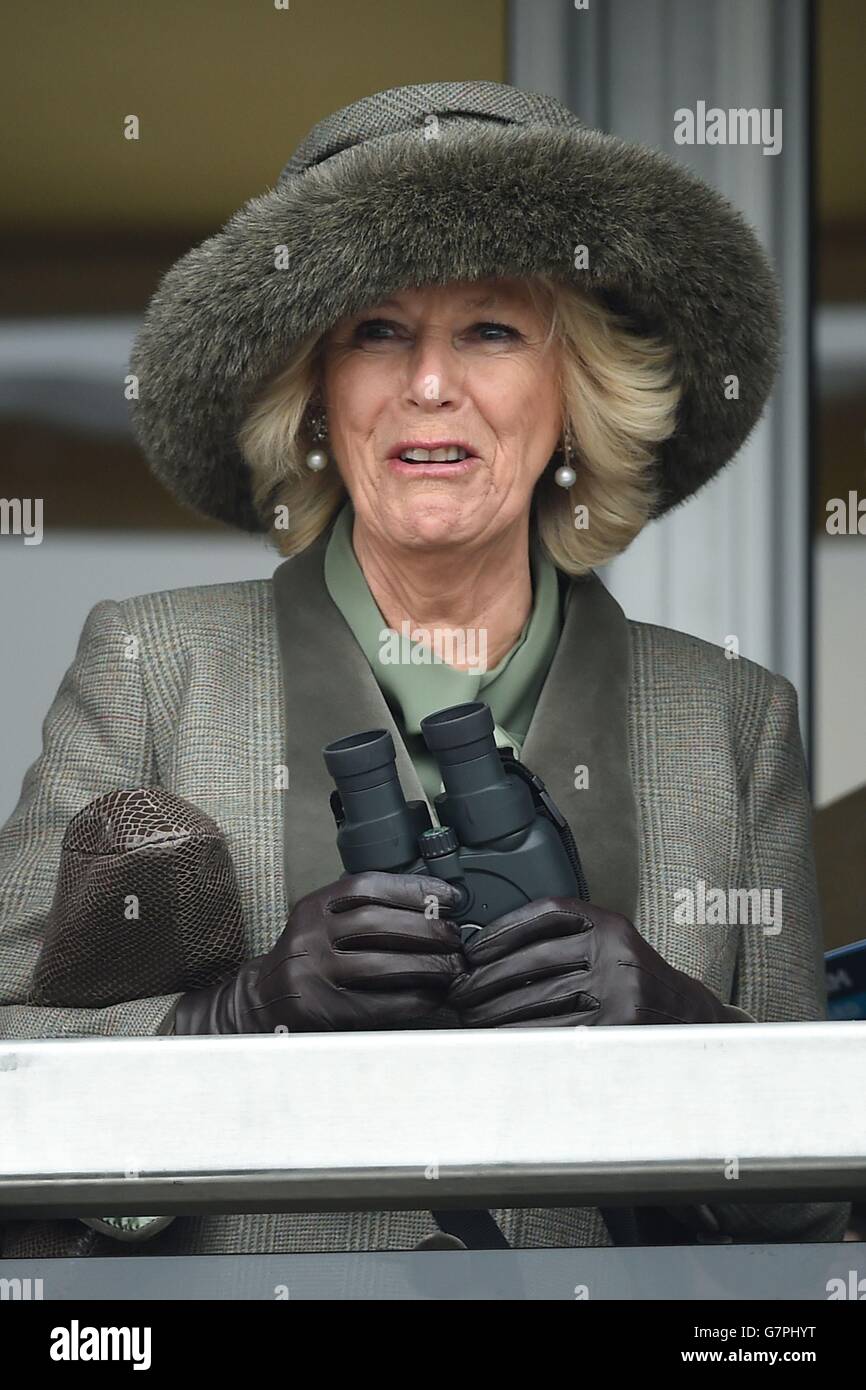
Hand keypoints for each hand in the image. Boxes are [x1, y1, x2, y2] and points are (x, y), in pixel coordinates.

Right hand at [172, 871, 464, 1033]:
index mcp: (315, 905)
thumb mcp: (326, 922)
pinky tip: (433, 997)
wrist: (262, 1002)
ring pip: (381, 965)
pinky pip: (378, 1004)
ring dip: (427, 966)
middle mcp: (310, 935)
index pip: (369, 886)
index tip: (452, 896)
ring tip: (453, 968)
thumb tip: (436, 907)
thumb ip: (365, 911)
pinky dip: (412, 999)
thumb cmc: (310, 958)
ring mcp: (313, 973)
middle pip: (379, 924)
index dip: (415, 888)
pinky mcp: (322, 1010)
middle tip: (458, 937)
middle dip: (428, 929)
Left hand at [447, 898, 748, 1026]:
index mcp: (610, 923)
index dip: (502, 929)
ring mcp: (619, 989)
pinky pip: (555, 1031)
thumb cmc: (634, 982)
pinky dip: (521, 1035)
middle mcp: (616, 950)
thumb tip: (487, 955)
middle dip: (487, 978)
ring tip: (470, 1017)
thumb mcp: (608, 947)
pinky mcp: (617, 1027)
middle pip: (534, 959)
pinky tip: (499, 1038)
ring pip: (539, 998)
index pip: (546, 914)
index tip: (472, 948)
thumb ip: (563, 941)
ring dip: (496, 1011)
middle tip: (459, 991)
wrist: (688, 1020)